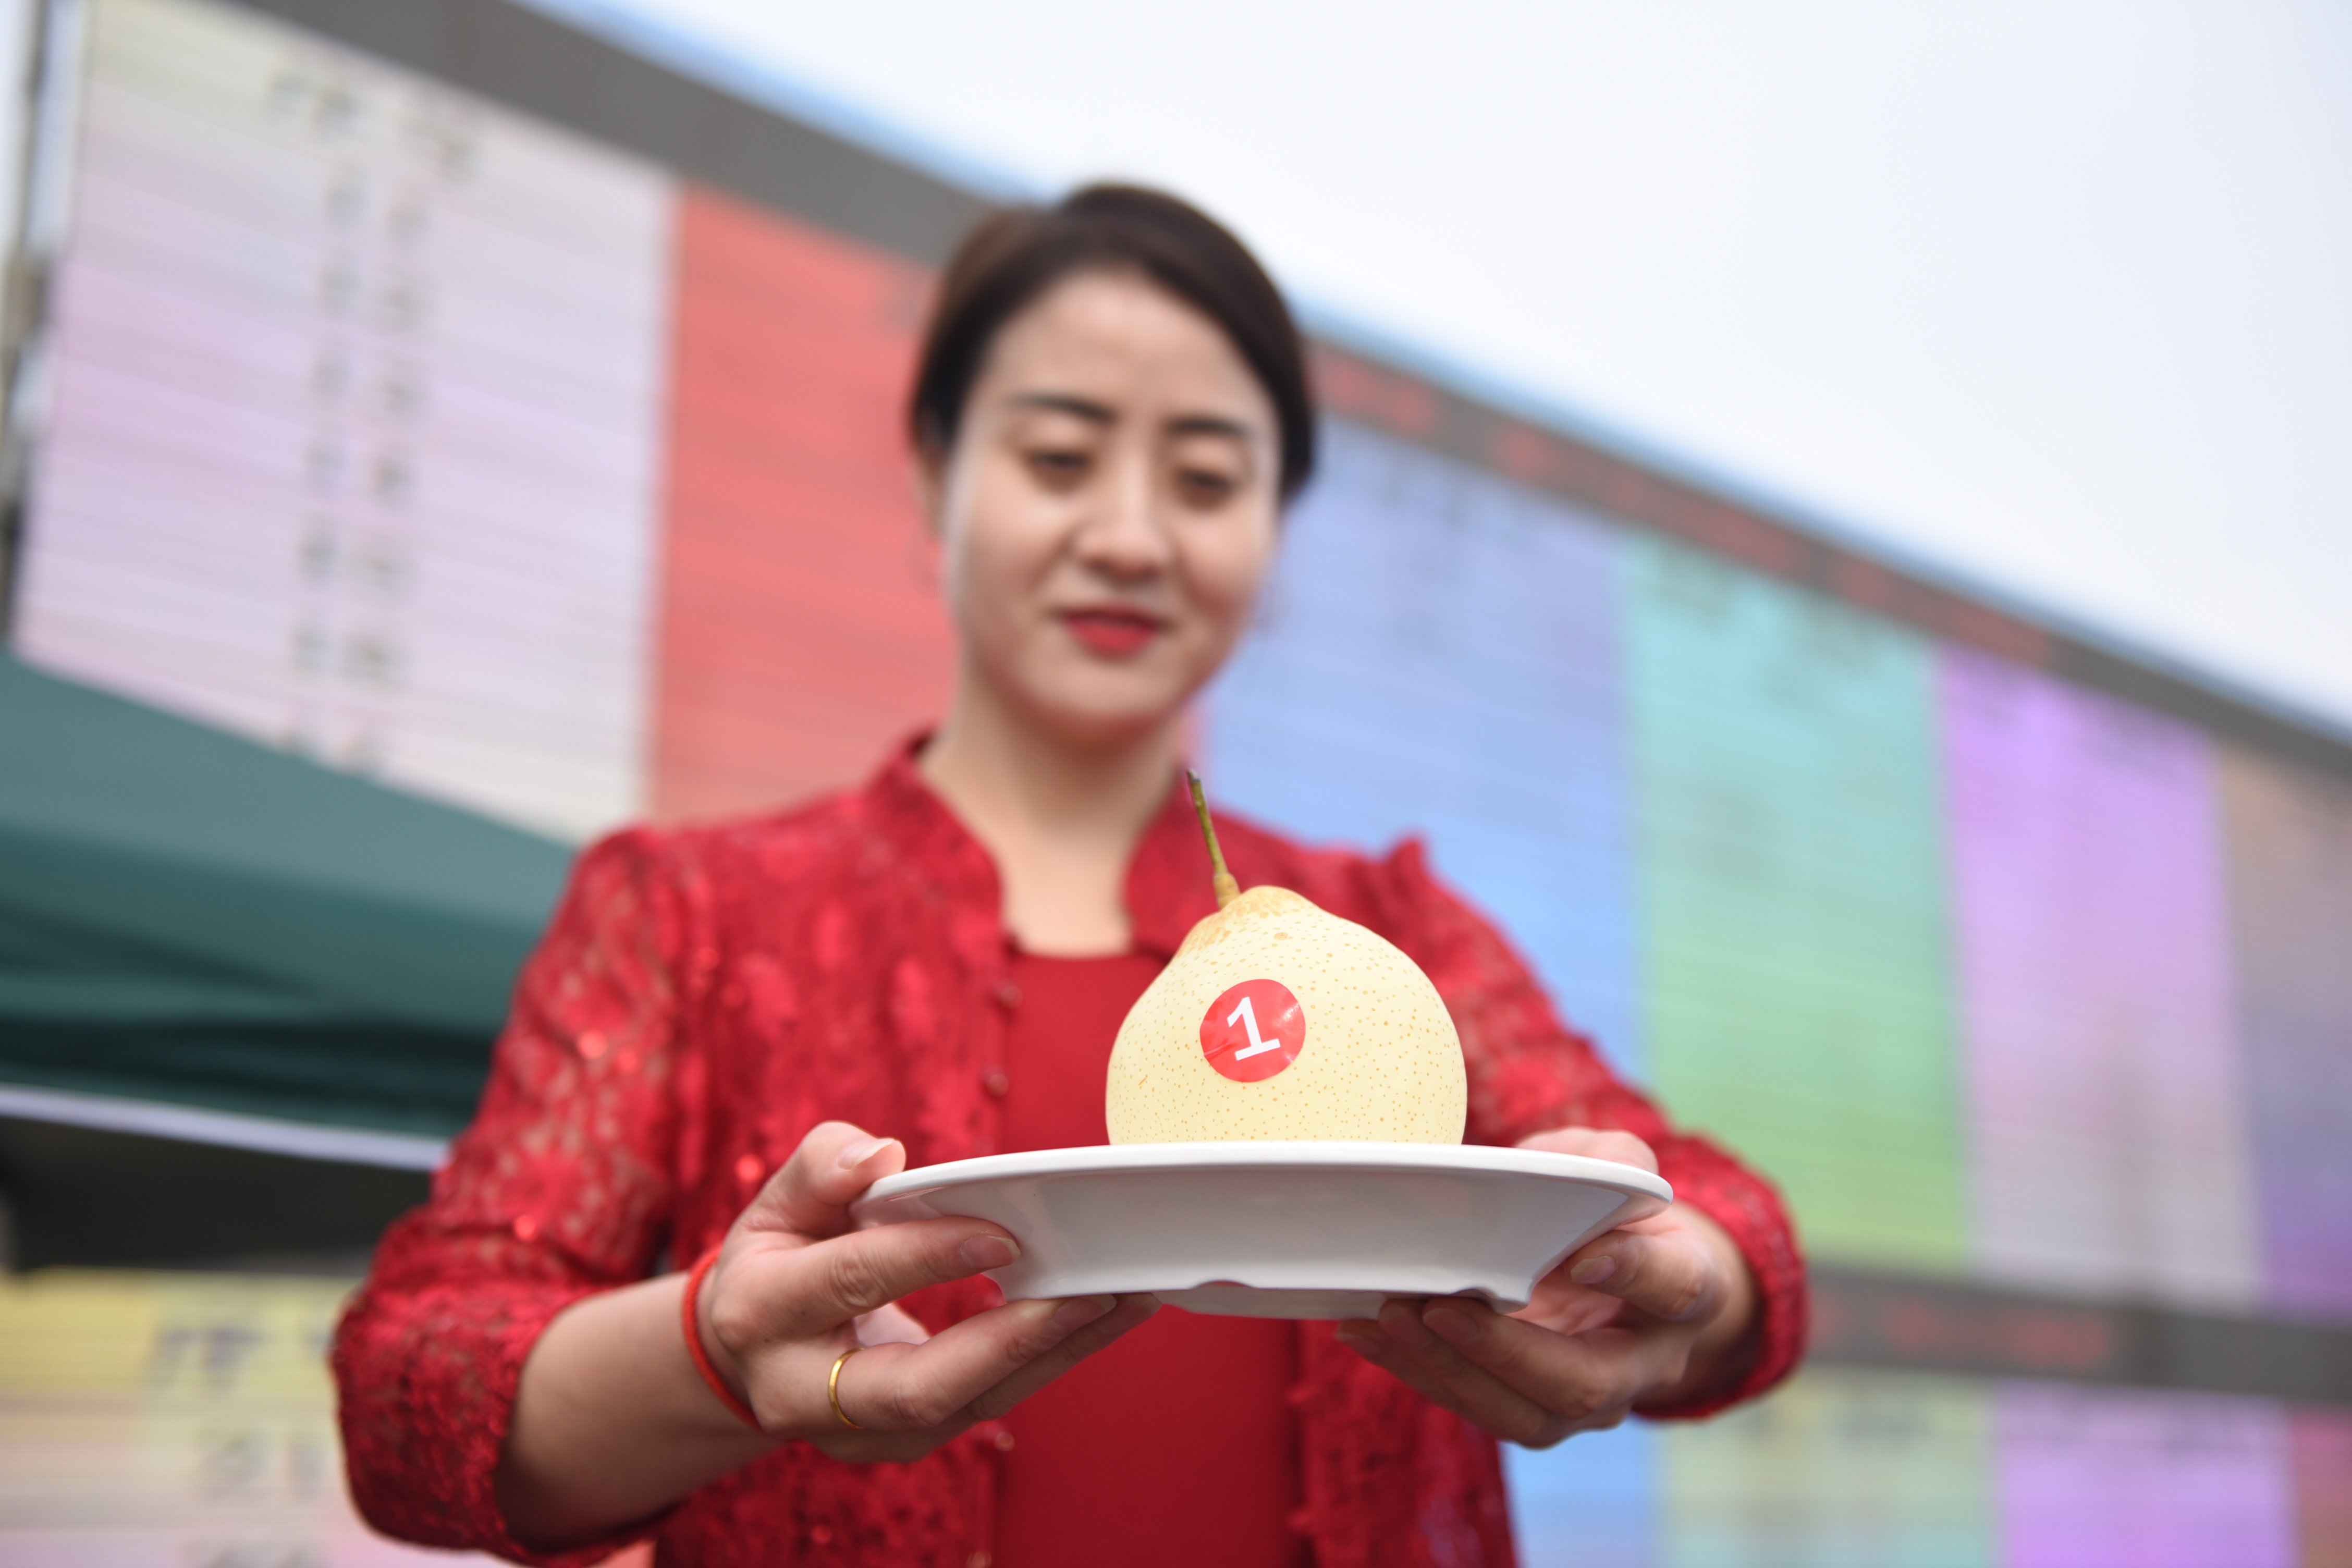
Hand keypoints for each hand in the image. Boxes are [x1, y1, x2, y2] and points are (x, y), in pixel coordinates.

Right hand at [698, 1121, 1158, 1459]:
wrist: (747, 1353)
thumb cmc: (778, 1257)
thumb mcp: (780, 1201)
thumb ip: (823, 1168)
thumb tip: (882, 1157)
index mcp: (761, 1311)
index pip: (853, 1278)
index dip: (927, 1255)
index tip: (1002, 1232)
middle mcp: (803, 1391)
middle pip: (916, 1387)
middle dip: (1010, 1342)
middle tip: (1087, 1292)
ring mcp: (857, 1433)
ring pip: (967, 1407)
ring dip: (1053, 1354)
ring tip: (1124, 1298)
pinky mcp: (903, 1442)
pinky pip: (987, 1406)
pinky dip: (1048, 1361)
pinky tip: (1100, 1318)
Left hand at [1332, 1127, 1754, 1447]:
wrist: (1622, 1275)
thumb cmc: (1617, 1211)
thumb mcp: (1622, 1169)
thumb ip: (1610, 1162)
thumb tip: (1560, 1180)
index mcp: (1685, 1289)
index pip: (1672, 1286)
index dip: (1630, 1272)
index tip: (1580, 1256)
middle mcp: (1643, 1364)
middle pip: (1581, 1385)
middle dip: (1502, 1353)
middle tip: (1440, 1308)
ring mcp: (1585, 1400)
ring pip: (1521, 1416)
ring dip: (1447, 1370)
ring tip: (1390, 1317)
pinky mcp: (1528, 1408)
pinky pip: (1474, 1406)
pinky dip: (1415, 1371)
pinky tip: (1366, 1332)